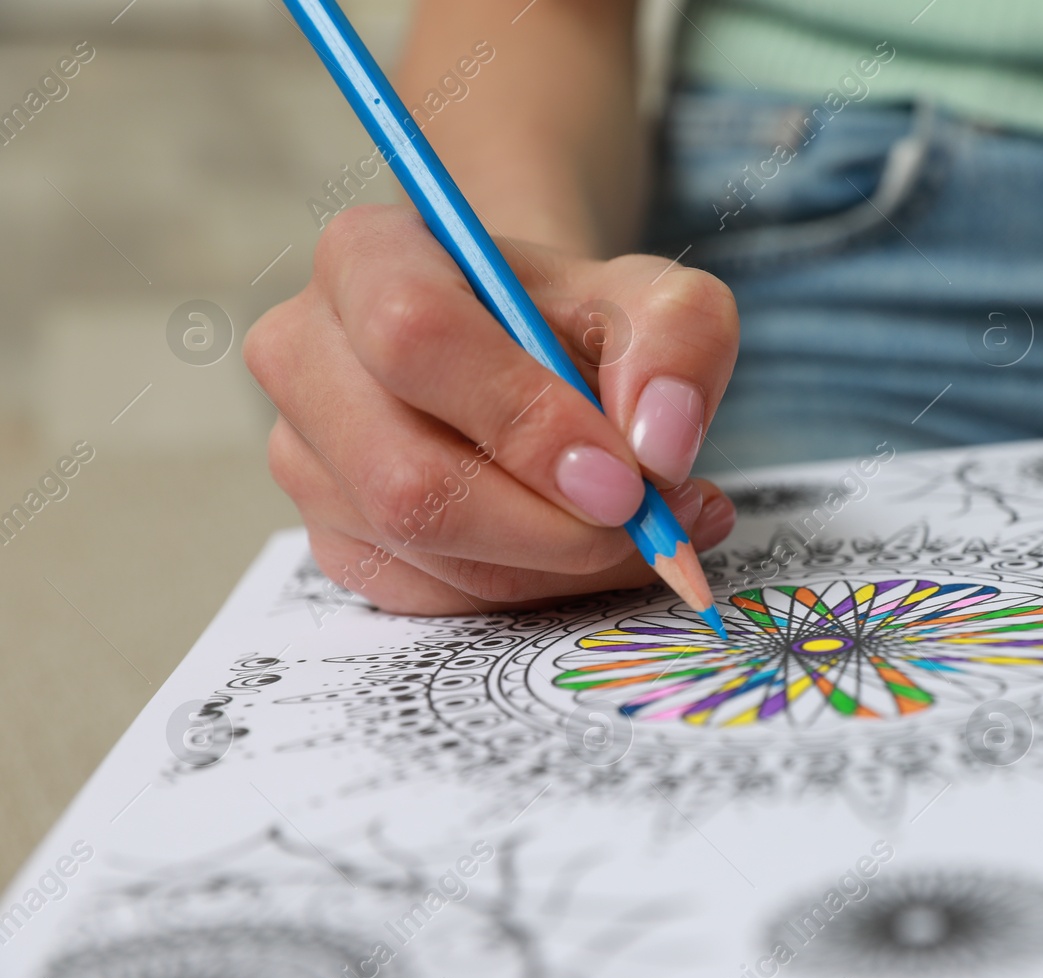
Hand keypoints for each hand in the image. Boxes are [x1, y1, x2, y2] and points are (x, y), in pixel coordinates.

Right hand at [244, 204, 738, 613]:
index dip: (525, 421)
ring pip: (425, 552)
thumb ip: (679, 342)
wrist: (532, 357)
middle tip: (645, 519)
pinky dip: (535, 589)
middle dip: (550, 525)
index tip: (624, 477)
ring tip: (648, 526)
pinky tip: (595, 548)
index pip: (415, 337)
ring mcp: (308, 458)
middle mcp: (306, 355)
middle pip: (407, 477)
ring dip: (558, 563)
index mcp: (367, 256)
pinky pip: (435, 599)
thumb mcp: (657, 298)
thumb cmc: (578, 321)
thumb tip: (658, 445)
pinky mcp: (338, 540)